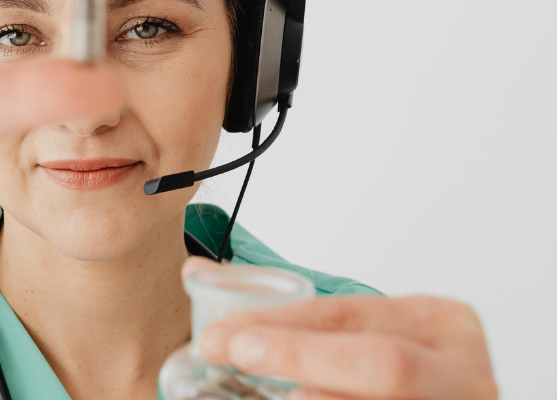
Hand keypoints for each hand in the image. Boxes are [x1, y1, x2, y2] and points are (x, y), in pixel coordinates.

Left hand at [190, 262, 497, 398]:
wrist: (441, 397)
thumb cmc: (403, 370)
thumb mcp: (365, 333)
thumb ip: (295, 317)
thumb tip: (197, 272)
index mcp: (440, 323)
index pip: (349, 317)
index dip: (280, 326)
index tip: (224, 337)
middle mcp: (461, 374)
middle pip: (384, 365)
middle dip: (302, 357)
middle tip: (239, 355)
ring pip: (385, 398)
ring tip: (268, 398)